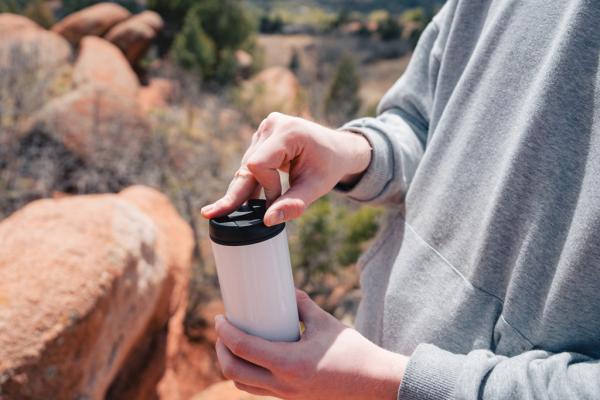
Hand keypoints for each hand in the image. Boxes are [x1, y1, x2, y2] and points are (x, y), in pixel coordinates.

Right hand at [201, 112, 370, 224]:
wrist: (338, 149)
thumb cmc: (330, 166)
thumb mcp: (317, 187)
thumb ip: (295, 203)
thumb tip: (267, 221)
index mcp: (288, 131)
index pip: (260, 164)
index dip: (266, 187)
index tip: (278, 199)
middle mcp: (272, 125)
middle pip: (248, 165)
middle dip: (237, 193)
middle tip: (210, 214)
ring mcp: (265, 129)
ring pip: (246, 166)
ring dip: (246, 190)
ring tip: (222, 210)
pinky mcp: (261, 138)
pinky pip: (250, 164)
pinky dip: (250, 182)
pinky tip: (238, 201)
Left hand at [214, 290, 407, 399]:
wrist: (372, 383)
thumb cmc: (352, 351)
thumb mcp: (325, 323)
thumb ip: (302, 305)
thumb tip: (285, 290)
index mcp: (289, 363)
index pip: (243, 349)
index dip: (225, 333)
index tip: (220, 318)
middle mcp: (283, 384)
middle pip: (234, 371)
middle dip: (221, 350)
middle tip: (222, 330)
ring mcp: (285, 394)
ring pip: (243, 384)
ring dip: (230, 364)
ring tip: (231, 344)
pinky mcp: (290, 398)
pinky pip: (257, 389)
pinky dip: (246, 374)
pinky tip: (250, 358)